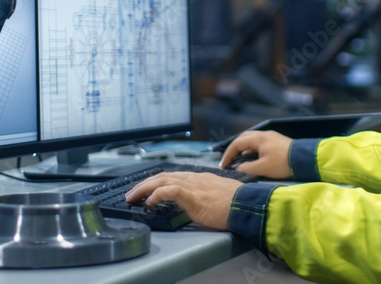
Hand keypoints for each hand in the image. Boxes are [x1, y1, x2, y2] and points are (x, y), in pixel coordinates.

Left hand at [124, 172, 242, 229]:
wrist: (249, 205)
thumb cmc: (238, 204)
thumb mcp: (218, 196)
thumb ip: (205, 196)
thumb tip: (198, 203)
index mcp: (200, 178)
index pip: (172, 175)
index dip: (156, 181)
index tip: (145, 188)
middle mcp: (194, 178)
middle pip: (162, 175)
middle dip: (144, 184)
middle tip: (132, 193)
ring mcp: (194, 186)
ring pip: (162, 180)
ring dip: (144, 188)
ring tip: (133, 197)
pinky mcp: (194, 196)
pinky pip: (170, 191)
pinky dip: (157, 194)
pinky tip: (149, 202)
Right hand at [220, 130, 292, 178]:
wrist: (305, 160)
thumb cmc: (284, 163)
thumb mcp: (263, 168)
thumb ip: (247, 168)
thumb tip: (238, 168)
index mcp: (258, 138)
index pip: (237, 144)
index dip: (228, 155)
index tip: (223, 165)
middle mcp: (264, 135)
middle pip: (243, 139)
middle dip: (234, 149)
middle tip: (229, 160)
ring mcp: (271, 137)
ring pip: (252, 141)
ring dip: (244, 150)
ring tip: (239, 161)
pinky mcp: (277, 142)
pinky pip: (260, 144)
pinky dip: (252, 151)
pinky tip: (253, 160)